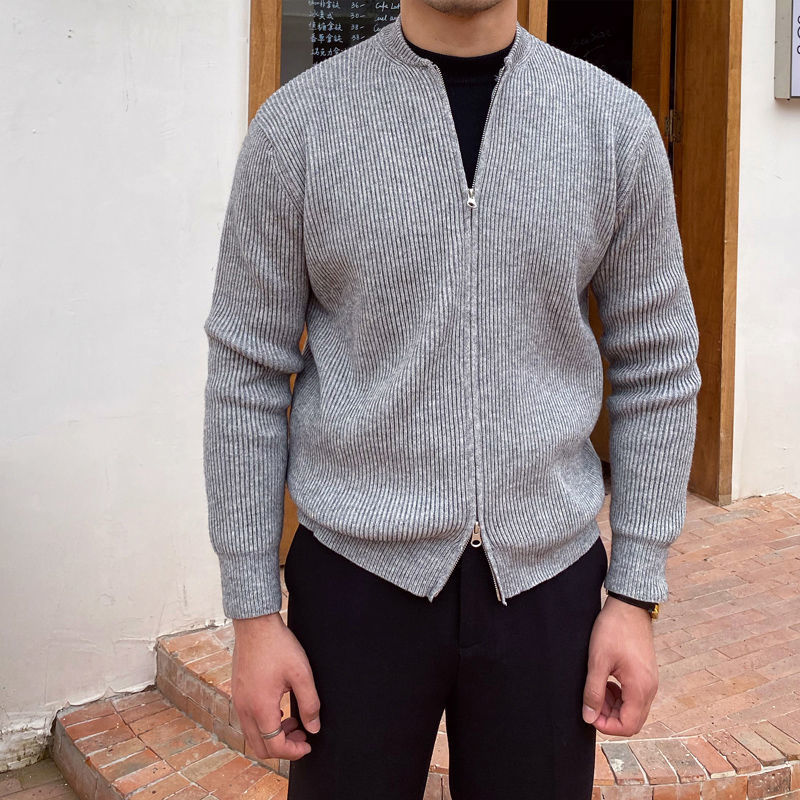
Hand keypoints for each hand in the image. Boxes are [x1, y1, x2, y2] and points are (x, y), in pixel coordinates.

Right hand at [230, 613, 320, 760]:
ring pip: (253, 735)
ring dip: (273, 735)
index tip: (308, 745)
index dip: (294, 752)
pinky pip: (248, 720)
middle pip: (260, 747)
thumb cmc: (278, 646)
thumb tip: (313, 728)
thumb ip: (310, 704)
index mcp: (260, 708)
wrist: (255, 624)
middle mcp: (244, 709)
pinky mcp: (237, 692)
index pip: (275, 747)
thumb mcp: (301, 674)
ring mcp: (238, 701)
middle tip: (302, 735)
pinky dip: (264, 724)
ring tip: (293, 721)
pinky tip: (280, 710)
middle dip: (283, 748)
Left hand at [581, 595, 658, 735]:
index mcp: (640, 688)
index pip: (629, 726)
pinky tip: (606, 682)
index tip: (590, 714)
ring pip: (633, 707)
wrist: (629, 606)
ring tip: (596, 690)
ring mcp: (650, 680)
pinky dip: (619, 695)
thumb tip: (589, 717)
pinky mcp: (645, 673)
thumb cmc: (614, 630)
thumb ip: (593, 691)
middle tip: (591, 701)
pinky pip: (634, 695)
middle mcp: (650, 688)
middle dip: (609, 716)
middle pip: (632, 719)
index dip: (607, 726)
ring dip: (613, 706)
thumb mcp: (598, 661)